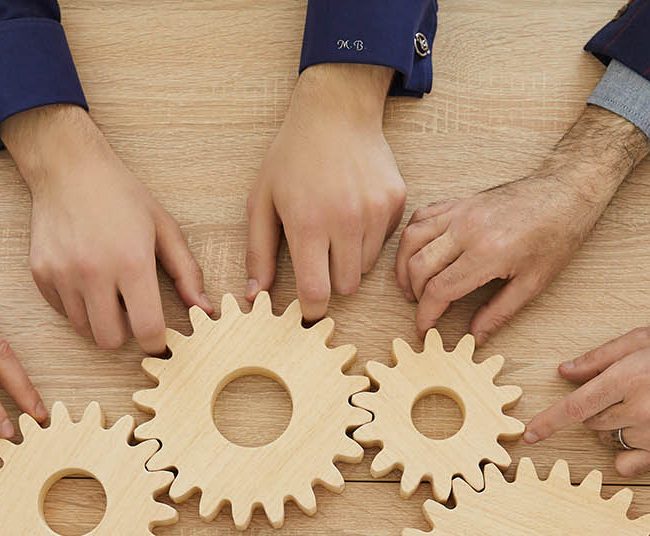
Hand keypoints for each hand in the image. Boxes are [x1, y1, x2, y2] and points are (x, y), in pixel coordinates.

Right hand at [1, 105, 211, 353]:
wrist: (68, 168)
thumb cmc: (121, 195)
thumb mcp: (163, 227)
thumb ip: (186, 271)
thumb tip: (204, 309)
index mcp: (131, 262)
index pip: (146, 329)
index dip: (156, 341)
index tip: (157, 336)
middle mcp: (94, 272)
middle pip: (111, 340)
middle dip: (125, 332)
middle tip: (130, 309)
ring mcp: (63, 274)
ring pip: (84, 330)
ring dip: (100, 320)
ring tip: (108, 291)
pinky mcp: (41, 274)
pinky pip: (63, 312)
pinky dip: (77, 305)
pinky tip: (85, 279)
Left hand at [246, 64, 405, 320]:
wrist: (336, 112)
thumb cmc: (292, 156)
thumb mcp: (261, 201)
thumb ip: (258, 252)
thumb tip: (254, 296)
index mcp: (308, 223)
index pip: (317, 291)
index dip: (311, 308)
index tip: (306, 309)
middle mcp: (346, 221)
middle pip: (346, 286)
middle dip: (330, 280)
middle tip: (318, 256)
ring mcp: (376, 211)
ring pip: (366, 267)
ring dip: (350, 259)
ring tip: (335, 228)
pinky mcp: (396, 202)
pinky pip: (384, 242)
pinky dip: (368, 237)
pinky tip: (354, 210)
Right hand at [396, 107, 649, 337]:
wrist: (565, 192)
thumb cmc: (556, 237)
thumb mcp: (533, 284)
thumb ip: (499, 313)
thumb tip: (474, 337)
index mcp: (487, 254)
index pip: (438, 290)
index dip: (426, 316)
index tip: (425, 330)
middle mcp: (466, 230)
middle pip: (418, 266)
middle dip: (414, 295)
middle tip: (423, 310)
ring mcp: (460, 212)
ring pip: (411, 240)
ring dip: (404, 266)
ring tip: (411, 286)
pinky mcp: (460, 201)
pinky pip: (421, 216)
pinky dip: (411, 238)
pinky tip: (417, 254)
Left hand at [524, 328, 649, 476]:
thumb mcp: (641, 338)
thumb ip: (598, 358)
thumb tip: (563, 373)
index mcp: (631, 377)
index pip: (578, 407)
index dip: (549, 422)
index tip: (529, 436)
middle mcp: (642, 408)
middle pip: (591, 423)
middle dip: (595, 410)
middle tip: (620, 392)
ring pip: (608, 441)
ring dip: (611, 428)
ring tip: (639, 406)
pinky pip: (627, 464)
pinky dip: (625, 452)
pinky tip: (642, 432)